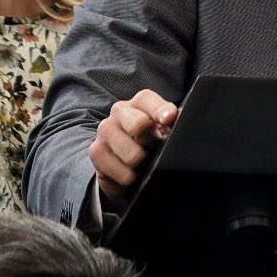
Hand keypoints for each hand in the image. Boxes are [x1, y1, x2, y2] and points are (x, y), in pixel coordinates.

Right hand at [89, 89, 177, 203]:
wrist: (127, 168)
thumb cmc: (150, 143)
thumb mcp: (164, 131)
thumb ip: (172, 122)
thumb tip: (181, 117)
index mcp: (139, 103)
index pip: (147, 99)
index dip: (160, 109)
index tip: (169, 120)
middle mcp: (119, 112)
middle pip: (137, 124)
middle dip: (151, 141)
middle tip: (155, 149)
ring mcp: (105, 130)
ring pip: (131, 152)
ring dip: (141, 163)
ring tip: (144, 163)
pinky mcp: (95, 151)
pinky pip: (117, 168)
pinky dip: (128, 176)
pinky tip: (132, 175)